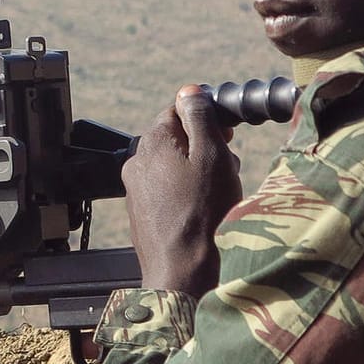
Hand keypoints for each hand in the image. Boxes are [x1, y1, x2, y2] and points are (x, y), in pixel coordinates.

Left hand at [122, 87, 243, 299]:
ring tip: (220, 192)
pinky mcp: (142, 212)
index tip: (226, 133)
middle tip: (228, 166)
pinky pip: (168, 190)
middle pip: (177, 139)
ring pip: (174, 166)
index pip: (177, 110)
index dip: (205, 118)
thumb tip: (190, 92)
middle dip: (206, 147)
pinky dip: (188, 193)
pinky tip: (205, 210)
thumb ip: (201, 119)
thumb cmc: (203, 214)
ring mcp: (136, 188)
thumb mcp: (212, 155)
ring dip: (200, 171)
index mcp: (152, 142)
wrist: (183, 271)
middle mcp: (137, 162)